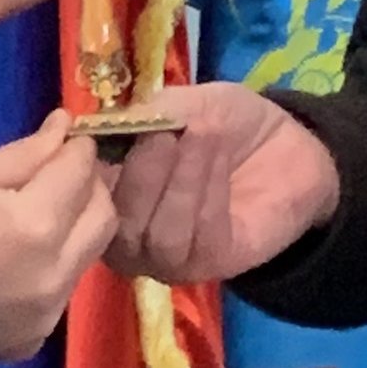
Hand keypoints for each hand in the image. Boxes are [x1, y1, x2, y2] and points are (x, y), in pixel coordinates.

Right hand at [0, 114, 117, 362]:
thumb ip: (24, 155)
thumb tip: (64, 127)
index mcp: (36, 224)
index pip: (80, 172)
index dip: (77, 148)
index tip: (68, 138)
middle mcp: (55, 273)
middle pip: (103, 217)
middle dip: (91, 187)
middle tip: (65, 172)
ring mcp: (48, 313)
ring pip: (86, 257)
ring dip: (76, 229)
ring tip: (41, 215)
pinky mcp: (33, 339)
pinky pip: (60, 294)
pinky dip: (51, 269)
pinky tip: (18, 262)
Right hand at [102, 82, 340, 284]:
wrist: (289, 144)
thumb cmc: (223, 122)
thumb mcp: (181, 103)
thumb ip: (141, 116)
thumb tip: (99, 126)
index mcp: (109, 195)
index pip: (77, 196)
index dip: (83, 169)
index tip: (105, 132)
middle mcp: (129, 235)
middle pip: (116, 226)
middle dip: (139, 176)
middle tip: (163, 133)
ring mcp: (168, 256)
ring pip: (157, 236)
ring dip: (179, 181)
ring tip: (201, 137)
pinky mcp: (210, 264)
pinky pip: (198, 239)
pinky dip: (207, 194)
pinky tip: (219, 158)